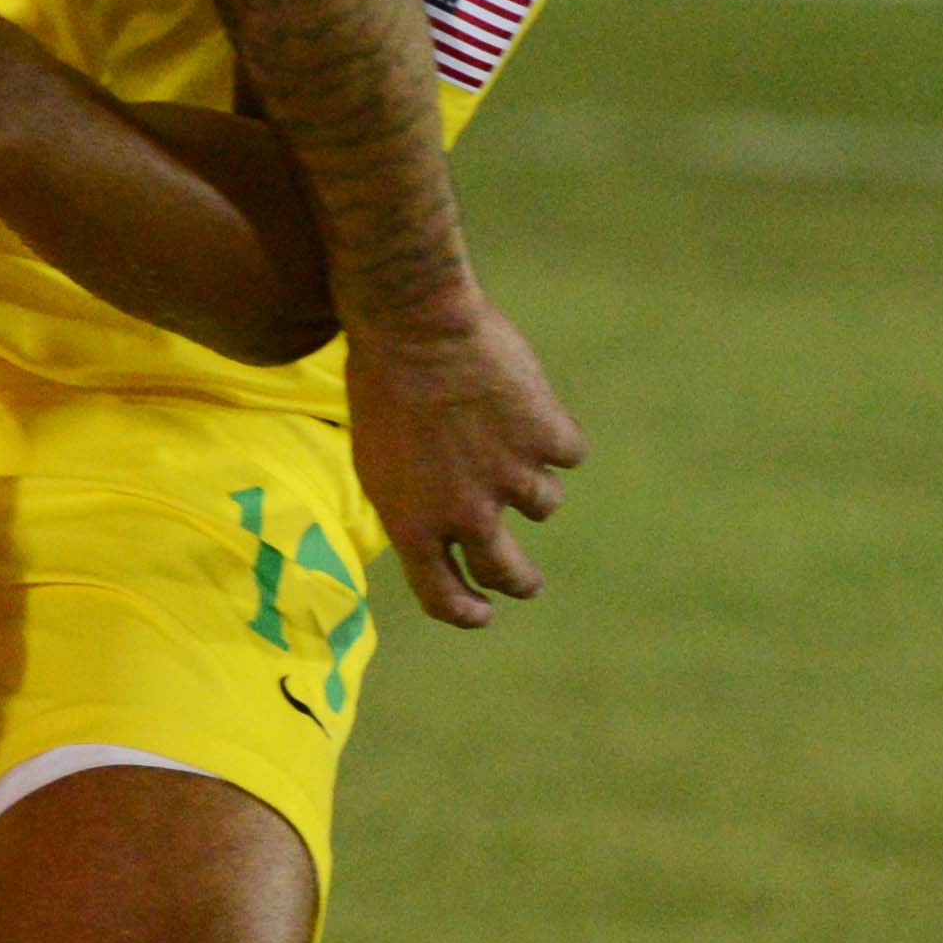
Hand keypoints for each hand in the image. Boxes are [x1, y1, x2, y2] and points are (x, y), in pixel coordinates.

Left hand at [343, 289, 584, 630]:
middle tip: (529, 583)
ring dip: (531, 479)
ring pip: (544, 502)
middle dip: (521, 583)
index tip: (483, 614)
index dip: (465, 612)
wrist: (412, 327)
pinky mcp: (546, 439)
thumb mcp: (374, 460)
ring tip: (503, 435)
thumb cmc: (380, 385)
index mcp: (413, 526)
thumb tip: (437, 529)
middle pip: (507, 572)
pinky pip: (568, 452)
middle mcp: (466, 515)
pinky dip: (555, 433)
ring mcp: (511, 479)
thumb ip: (409, 505)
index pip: (442, 595)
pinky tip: (529, 404)